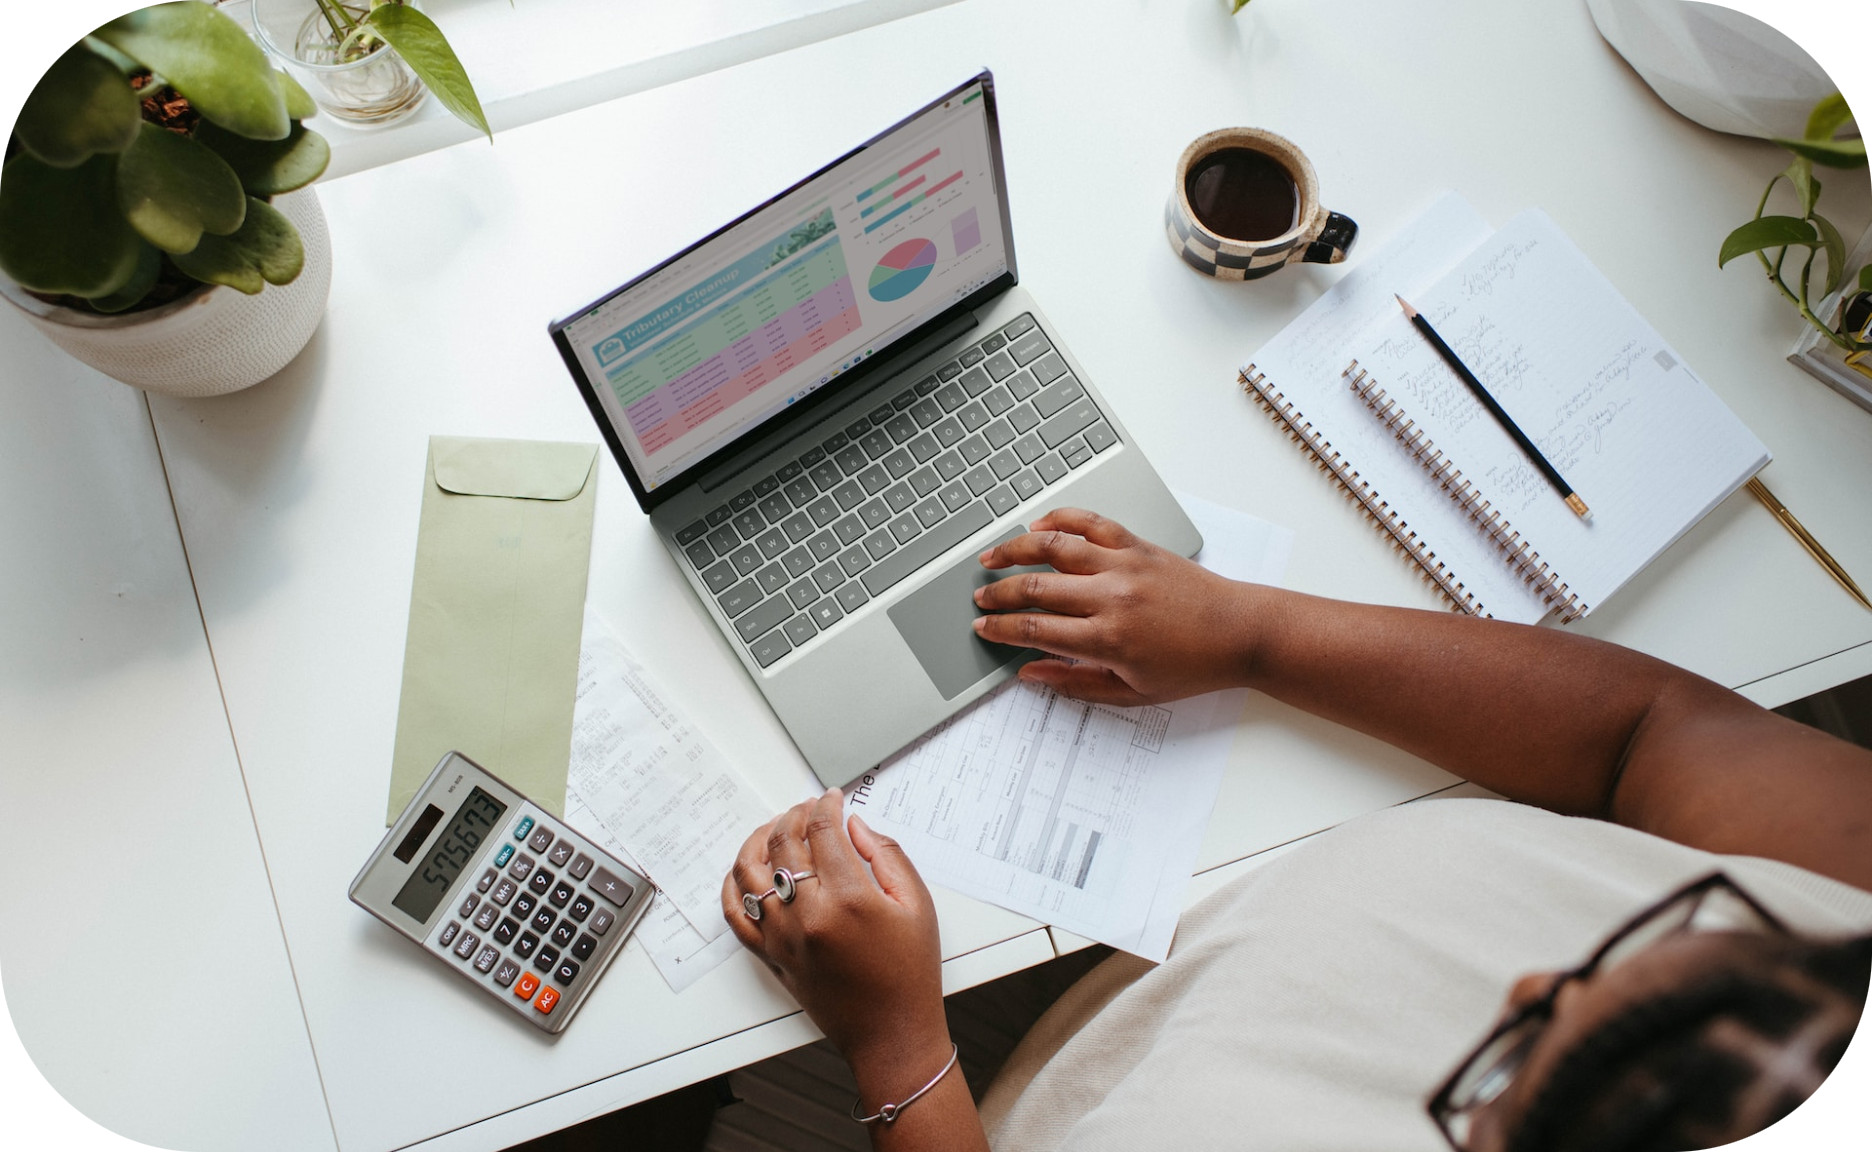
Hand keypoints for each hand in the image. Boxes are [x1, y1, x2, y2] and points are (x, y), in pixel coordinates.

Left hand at [721, 788, 949, 1075]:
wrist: (892, 1034)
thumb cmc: (910, 974)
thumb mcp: (917, 905)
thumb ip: (886, 855)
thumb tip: (854, 826)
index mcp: (849, 900)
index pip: (823, 831)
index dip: (826, 806)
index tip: (832, 798)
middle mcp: (808, 916)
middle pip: (784, 844)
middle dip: (795, 815)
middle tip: (808, 809)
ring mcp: (782, 937)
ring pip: (749, 872)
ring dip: (759, 841)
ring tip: (775, 830)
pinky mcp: (771, 956)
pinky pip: (735, 915)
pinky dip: (733, 886)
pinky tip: (746, 871)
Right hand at [973, 507, 1254, 704]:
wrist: (1240, 633)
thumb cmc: (1193, 666)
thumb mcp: (1132, 693)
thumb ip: (1075, 683)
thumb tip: (1031, 673)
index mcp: (1108, 639)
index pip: (1035, 629)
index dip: (1001, 629)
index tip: (983, 628)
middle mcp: (1111, 597)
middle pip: (1035, 587)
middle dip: (999, 593)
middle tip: (980, 598)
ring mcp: (1124, 565)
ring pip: (1054, 547)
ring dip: (1016, 550)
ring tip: (992, 556)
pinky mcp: (1138, 545)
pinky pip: (1091, 523)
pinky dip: (1061, 519)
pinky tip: (1039, 525)